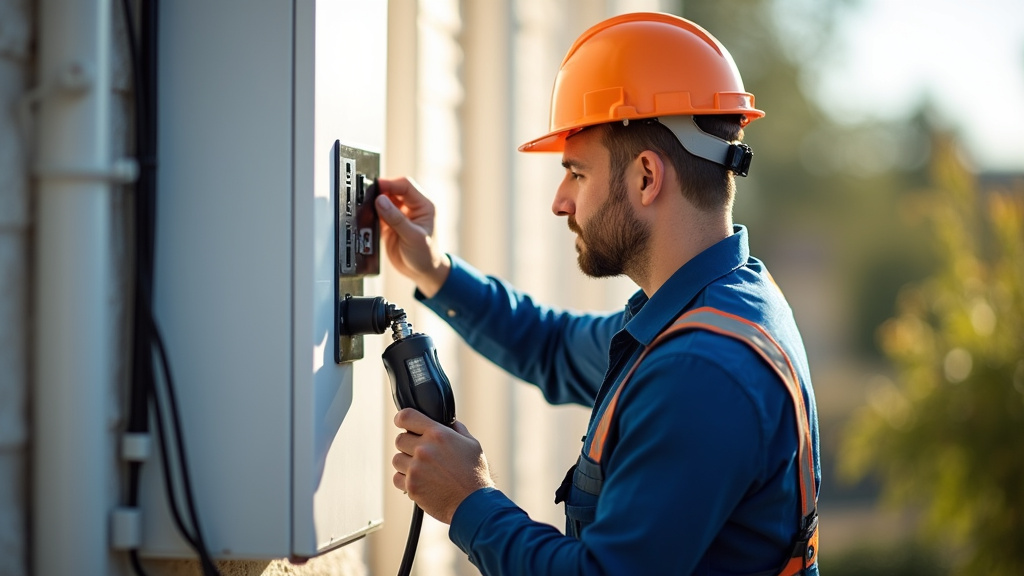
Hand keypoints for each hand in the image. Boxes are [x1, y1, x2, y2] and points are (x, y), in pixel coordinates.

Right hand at [375, 177, 450, 297]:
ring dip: (375, 203)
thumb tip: (380, 201)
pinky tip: (368, 217)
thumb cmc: (427, 255)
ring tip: (367, 208)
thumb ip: (396, 219)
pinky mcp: (390, 225)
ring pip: (384, 201)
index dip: (390, 184)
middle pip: (393, 191)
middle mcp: (412, 208)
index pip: (405, 186)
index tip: (377, 188)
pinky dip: (372, 214)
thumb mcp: (413, 237)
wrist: (423, 272)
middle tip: (368, 197)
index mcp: (424, 206)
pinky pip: (379, 214)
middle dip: (381, 192)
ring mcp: (400, 216)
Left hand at [392, 408, 494, 523]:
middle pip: (400, 439)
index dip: (401, 418)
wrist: (473, 504)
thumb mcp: (471, 444)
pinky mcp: (411, 486)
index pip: (407, 417)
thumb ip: (457, 430)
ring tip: (422, 470)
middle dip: (408, 445)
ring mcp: (415, 468)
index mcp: (438, 434)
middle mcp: (424, 449)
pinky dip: (405, 480)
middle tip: (420, 453)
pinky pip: (397, 478)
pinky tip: (419, 481)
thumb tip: (449, 423)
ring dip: (406, 463)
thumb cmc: (474, 474)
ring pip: (397, 459)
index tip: (401, 422)